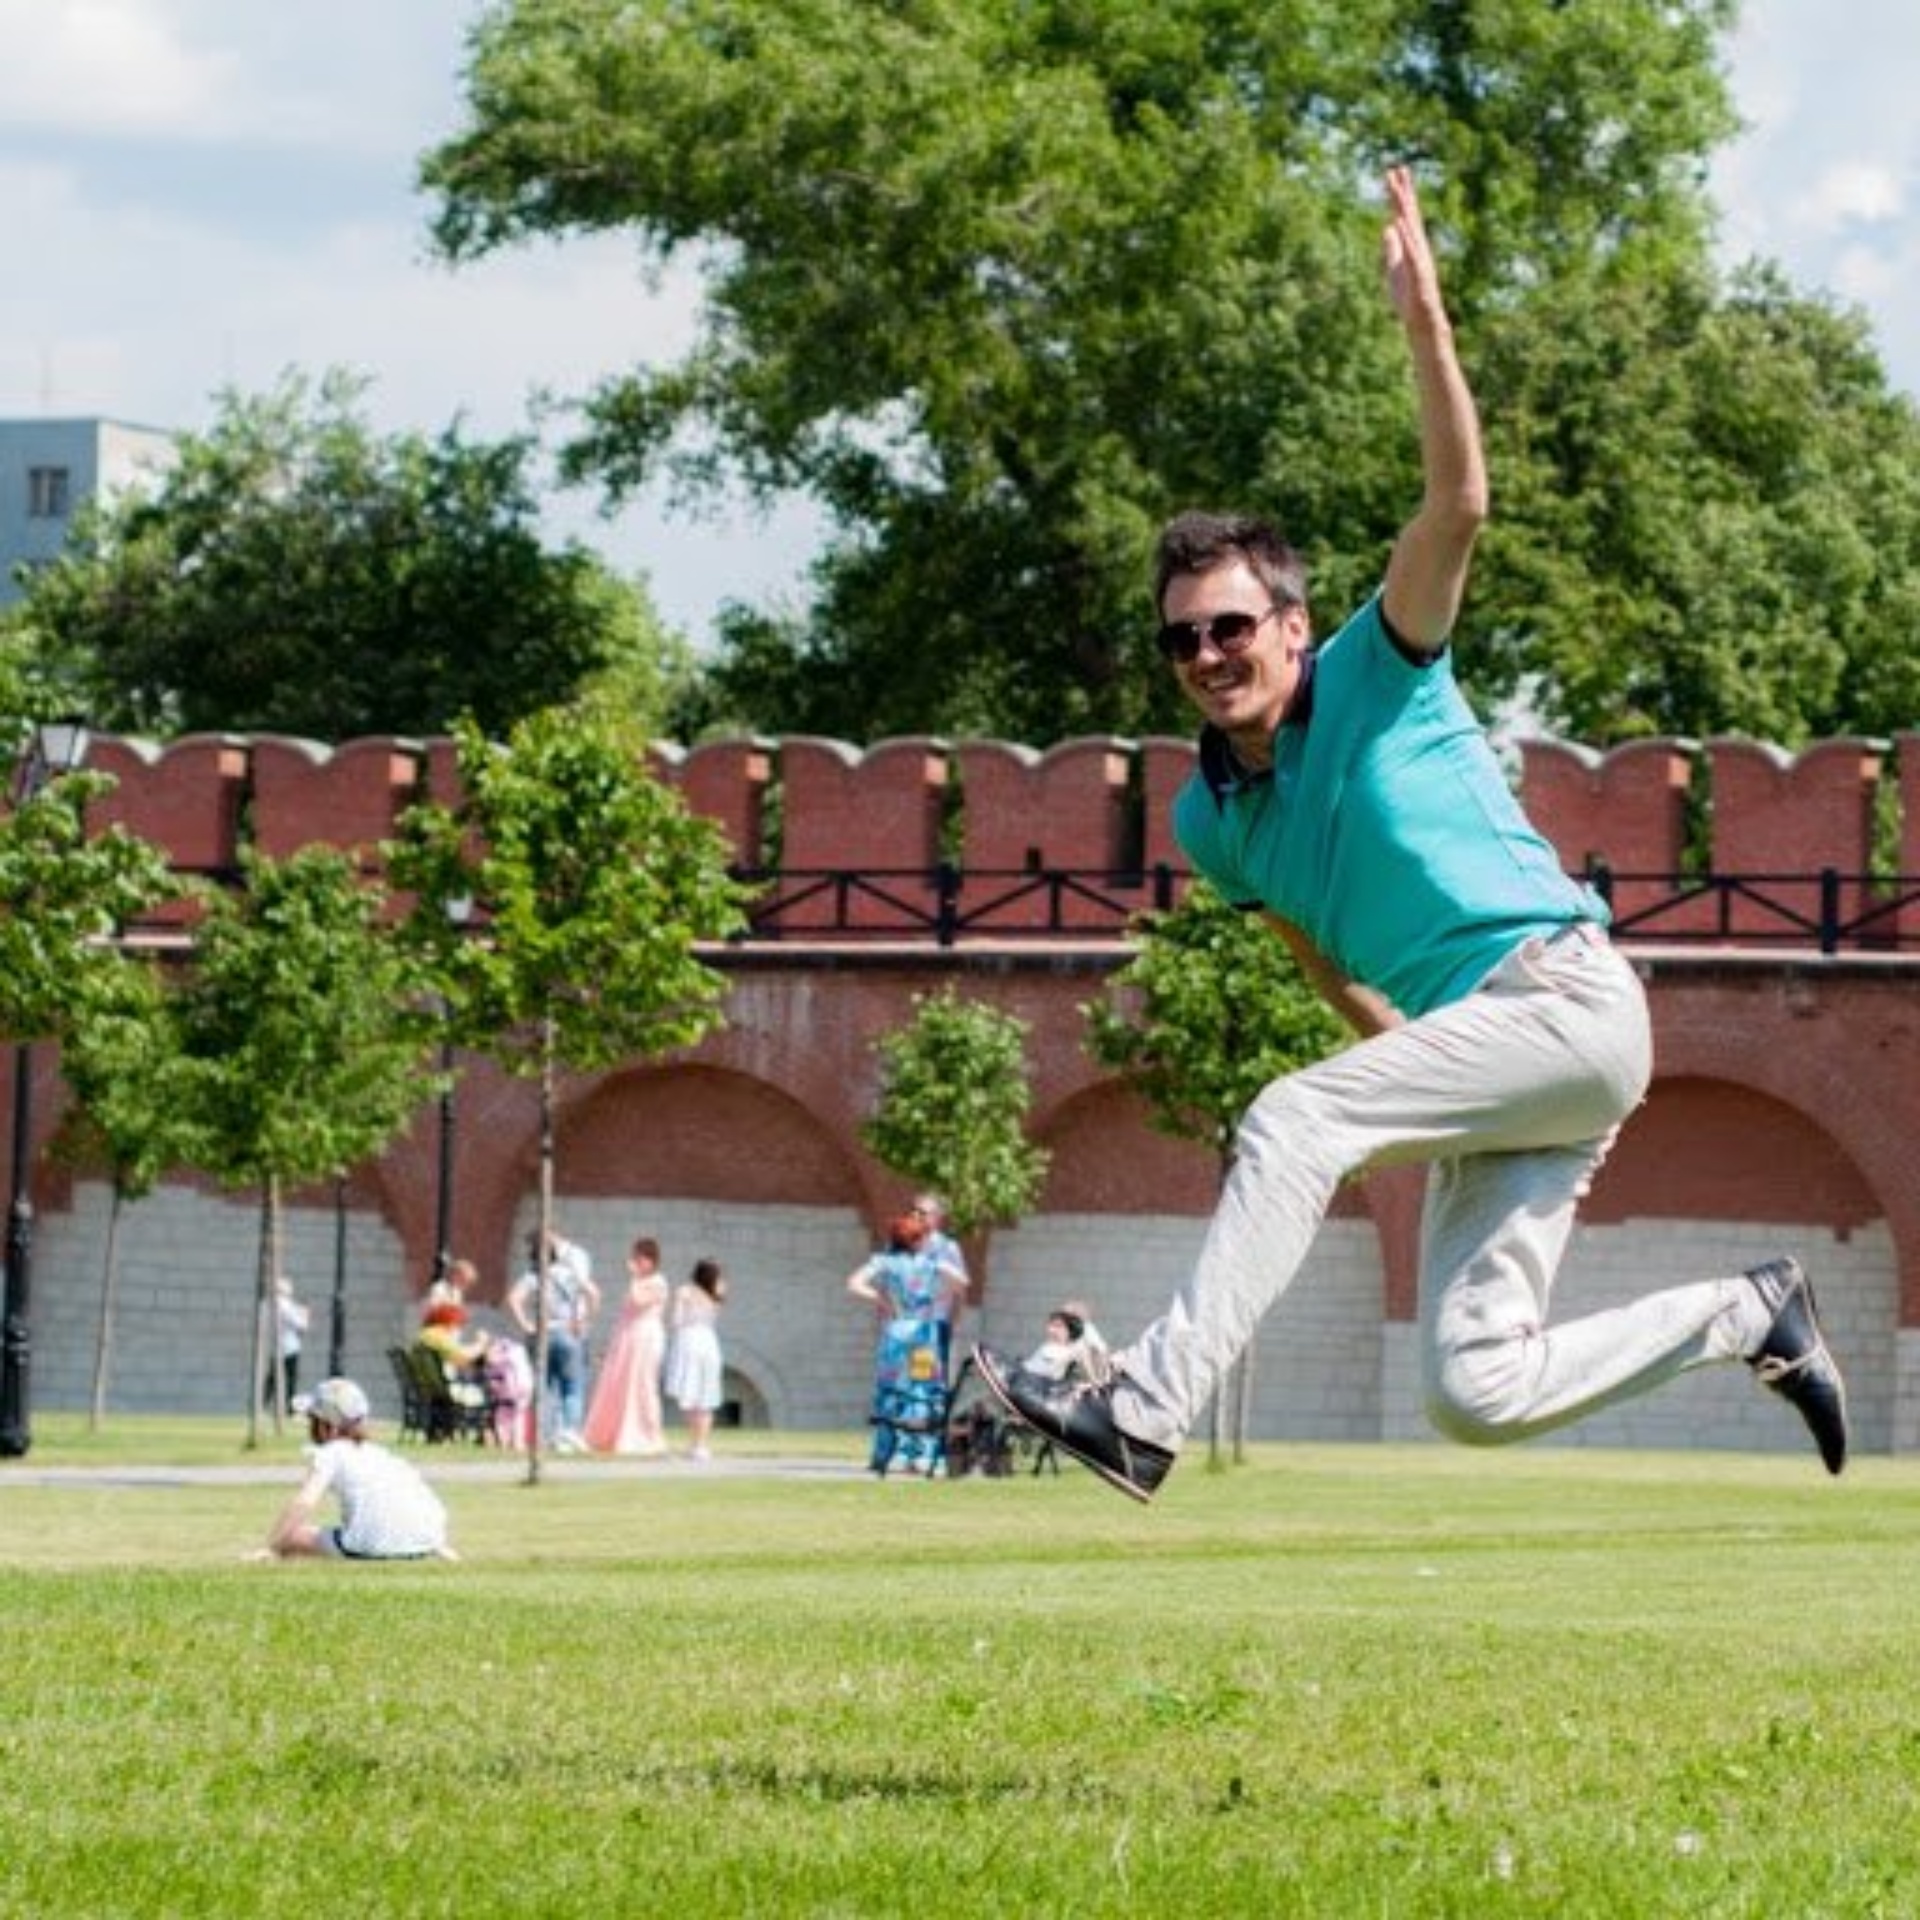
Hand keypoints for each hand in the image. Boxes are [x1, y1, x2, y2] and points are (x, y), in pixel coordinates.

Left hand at [1380, 164, 1445, 335]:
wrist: (1421, 321)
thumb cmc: (1409, 298)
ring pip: (1410, 228)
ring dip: (1403, 209)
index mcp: (1411, 245)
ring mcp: (1420, 258)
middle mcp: (1418, 247)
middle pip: (1409, 215)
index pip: (1405, 215)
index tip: (1394, 173)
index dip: (1398, 195)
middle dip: (1402, 193)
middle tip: (1396, 169)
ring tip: (1396, 189)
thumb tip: (1387, 228)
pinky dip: (1404, 236)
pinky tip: (1397, 221)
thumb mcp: (1393, 269)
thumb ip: (1391, 248)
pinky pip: (1410, 251)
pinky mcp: (1418, 272)